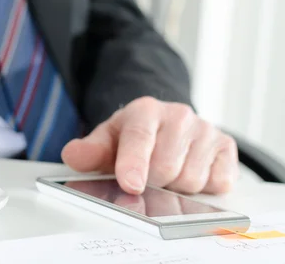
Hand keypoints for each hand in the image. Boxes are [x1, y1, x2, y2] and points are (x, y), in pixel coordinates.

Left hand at [61, 97, 238, 194]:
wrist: (163, 126)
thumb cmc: (132, 138)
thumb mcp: (107, 140)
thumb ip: (89, 150)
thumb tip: (72, 155)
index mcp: (145, 111)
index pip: (139, 137)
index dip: (134, 163)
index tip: (130, 184)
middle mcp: (179, 116)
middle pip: (165, 167)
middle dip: (152, 181)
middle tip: (145, 175)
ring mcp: (206, 130)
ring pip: (191, 179)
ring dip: (175, 187)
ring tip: (166, 173)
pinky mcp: (227, 147)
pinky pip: (217, 183)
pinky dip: (202, 187)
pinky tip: (190, 172)